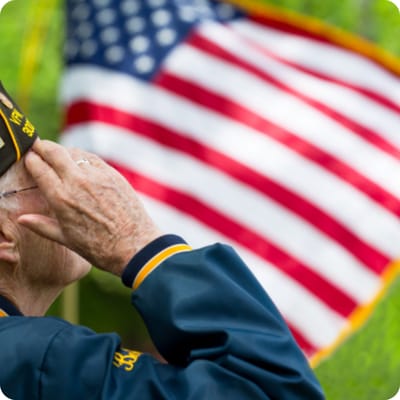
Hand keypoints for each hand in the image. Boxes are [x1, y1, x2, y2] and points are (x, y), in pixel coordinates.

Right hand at [17, 140, 161, 275]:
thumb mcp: (66, 239)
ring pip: (75, 152)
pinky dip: (83, 157)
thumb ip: (42, 226)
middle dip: (42, 146)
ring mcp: (97, 176)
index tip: (29, 158)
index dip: (31, 160)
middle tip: (38, 146)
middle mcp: (78, 181)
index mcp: (61, 197)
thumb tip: (22, 218)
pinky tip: (81, 162)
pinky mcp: (114, 175)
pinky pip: (93, 158)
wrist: (135, 245)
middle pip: (54, 151)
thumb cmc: (99, 247)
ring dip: (64, 151)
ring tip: (59, 155)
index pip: (39, 167)